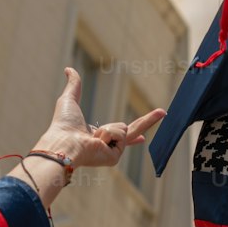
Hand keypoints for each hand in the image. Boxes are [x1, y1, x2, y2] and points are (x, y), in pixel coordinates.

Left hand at [36, 67, 164, 169]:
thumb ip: (74, 85)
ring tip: (92, 136)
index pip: (119, 134)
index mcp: (98, 137)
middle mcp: (107, 146)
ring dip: (108, 128)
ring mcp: (112, 152)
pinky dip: (108, 134)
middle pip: (133, 131)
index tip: (142, 138)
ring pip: (123, 127)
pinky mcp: (115, 157)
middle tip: (164, 112)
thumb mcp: (70, 99)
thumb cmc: (63, 125)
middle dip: (149, 121)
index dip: (132, 135)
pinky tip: (96, 142)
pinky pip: (120, 134)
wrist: (64, 143)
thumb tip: (69, 69)